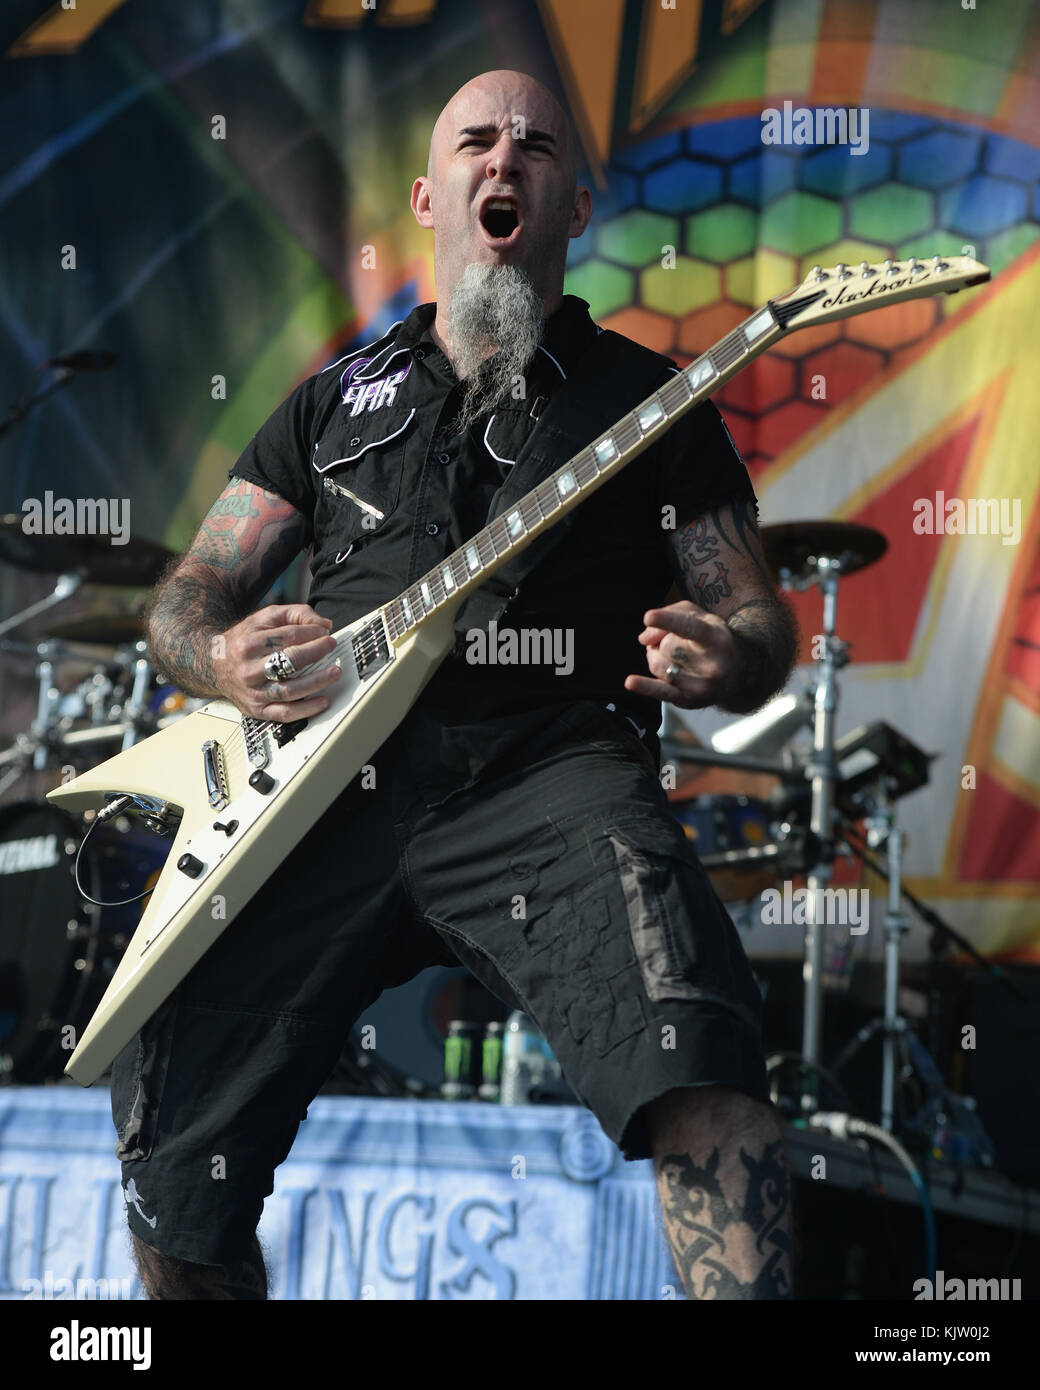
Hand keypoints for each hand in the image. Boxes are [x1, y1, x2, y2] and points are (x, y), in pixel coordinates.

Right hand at [212, 603, 340, 721]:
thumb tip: (323, 624)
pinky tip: (322, 702)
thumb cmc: (244, 640)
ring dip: (316, 682)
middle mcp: (249, 669)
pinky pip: (284, 713)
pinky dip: (306, 709)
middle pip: (289, 662)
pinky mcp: (256, 709)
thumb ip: (295, 614)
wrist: (214, 663)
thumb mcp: (265, 618)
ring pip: (289, 690)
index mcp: (249, 643)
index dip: (312, 633)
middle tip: (331, 646)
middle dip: (316, 652)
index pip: (289, 636)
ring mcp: (253, 691)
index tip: (325, 632)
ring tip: (334, 673)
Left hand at [624, 600, 738, 709]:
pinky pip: (660, 691)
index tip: (649, 616)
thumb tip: (644, 638)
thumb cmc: (713, 638)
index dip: (668, 621)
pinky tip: (630, 682)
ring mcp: (701, 686)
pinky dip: (644, 686)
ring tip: (673, 657)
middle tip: (675, 641)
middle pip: (666, 646)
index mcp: (717, 638)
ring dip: (657, 657)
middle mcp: (712, 665)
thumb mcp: (699, 616)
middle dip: (663, 640)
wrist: (739, 673)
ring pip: (658, 665)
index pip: (690, 628)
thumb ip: (670, 615)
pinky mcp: (689, 700)